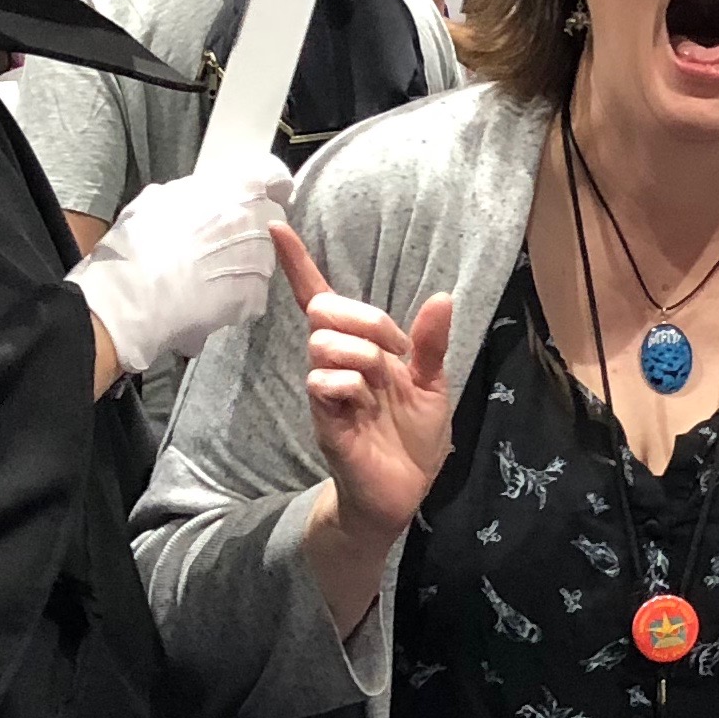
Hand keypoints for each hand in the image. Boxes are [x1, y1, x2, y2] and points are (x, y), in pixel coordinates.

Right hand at [69, 156, 289, 380]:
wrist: (130, 298)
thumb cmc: (135, 247)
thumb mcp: (157, 201)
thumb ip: (191, 194)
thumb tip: (197, 196)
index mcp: (234, 188)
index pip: (274, 178)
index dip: (269, 189)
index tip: (262, 197)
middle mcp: (255, 220)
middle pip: (271, 220)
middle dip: (252, 229)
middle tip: (220, 244)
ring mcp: (259, 260)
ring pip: (264, 259)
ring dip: (244, 265)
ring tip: (206, 277)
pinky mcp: (255, 297)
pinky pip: (253, 293)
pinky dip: (236, 297)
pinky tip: (206, 300)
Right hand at [275, 226, 455, 550]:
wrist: (405, 491)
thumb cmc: (413, 438)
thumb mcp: (433, 384)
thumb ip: (431, 343)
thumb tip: (442, 297)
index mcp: (363, 348)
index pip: (320, 297)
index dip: (299, 263)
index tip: (276, 226)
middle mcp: (338, 363)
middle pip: (326, 309)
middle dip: (363, 318)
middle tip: (395, 350)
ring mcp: (327, 390)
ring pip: (324, 343)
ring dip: (360, 354)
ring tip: (379, 384)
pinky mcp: (324, 419)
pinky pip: (324, 381)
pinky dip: (350, 385)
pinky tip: (363, 405)